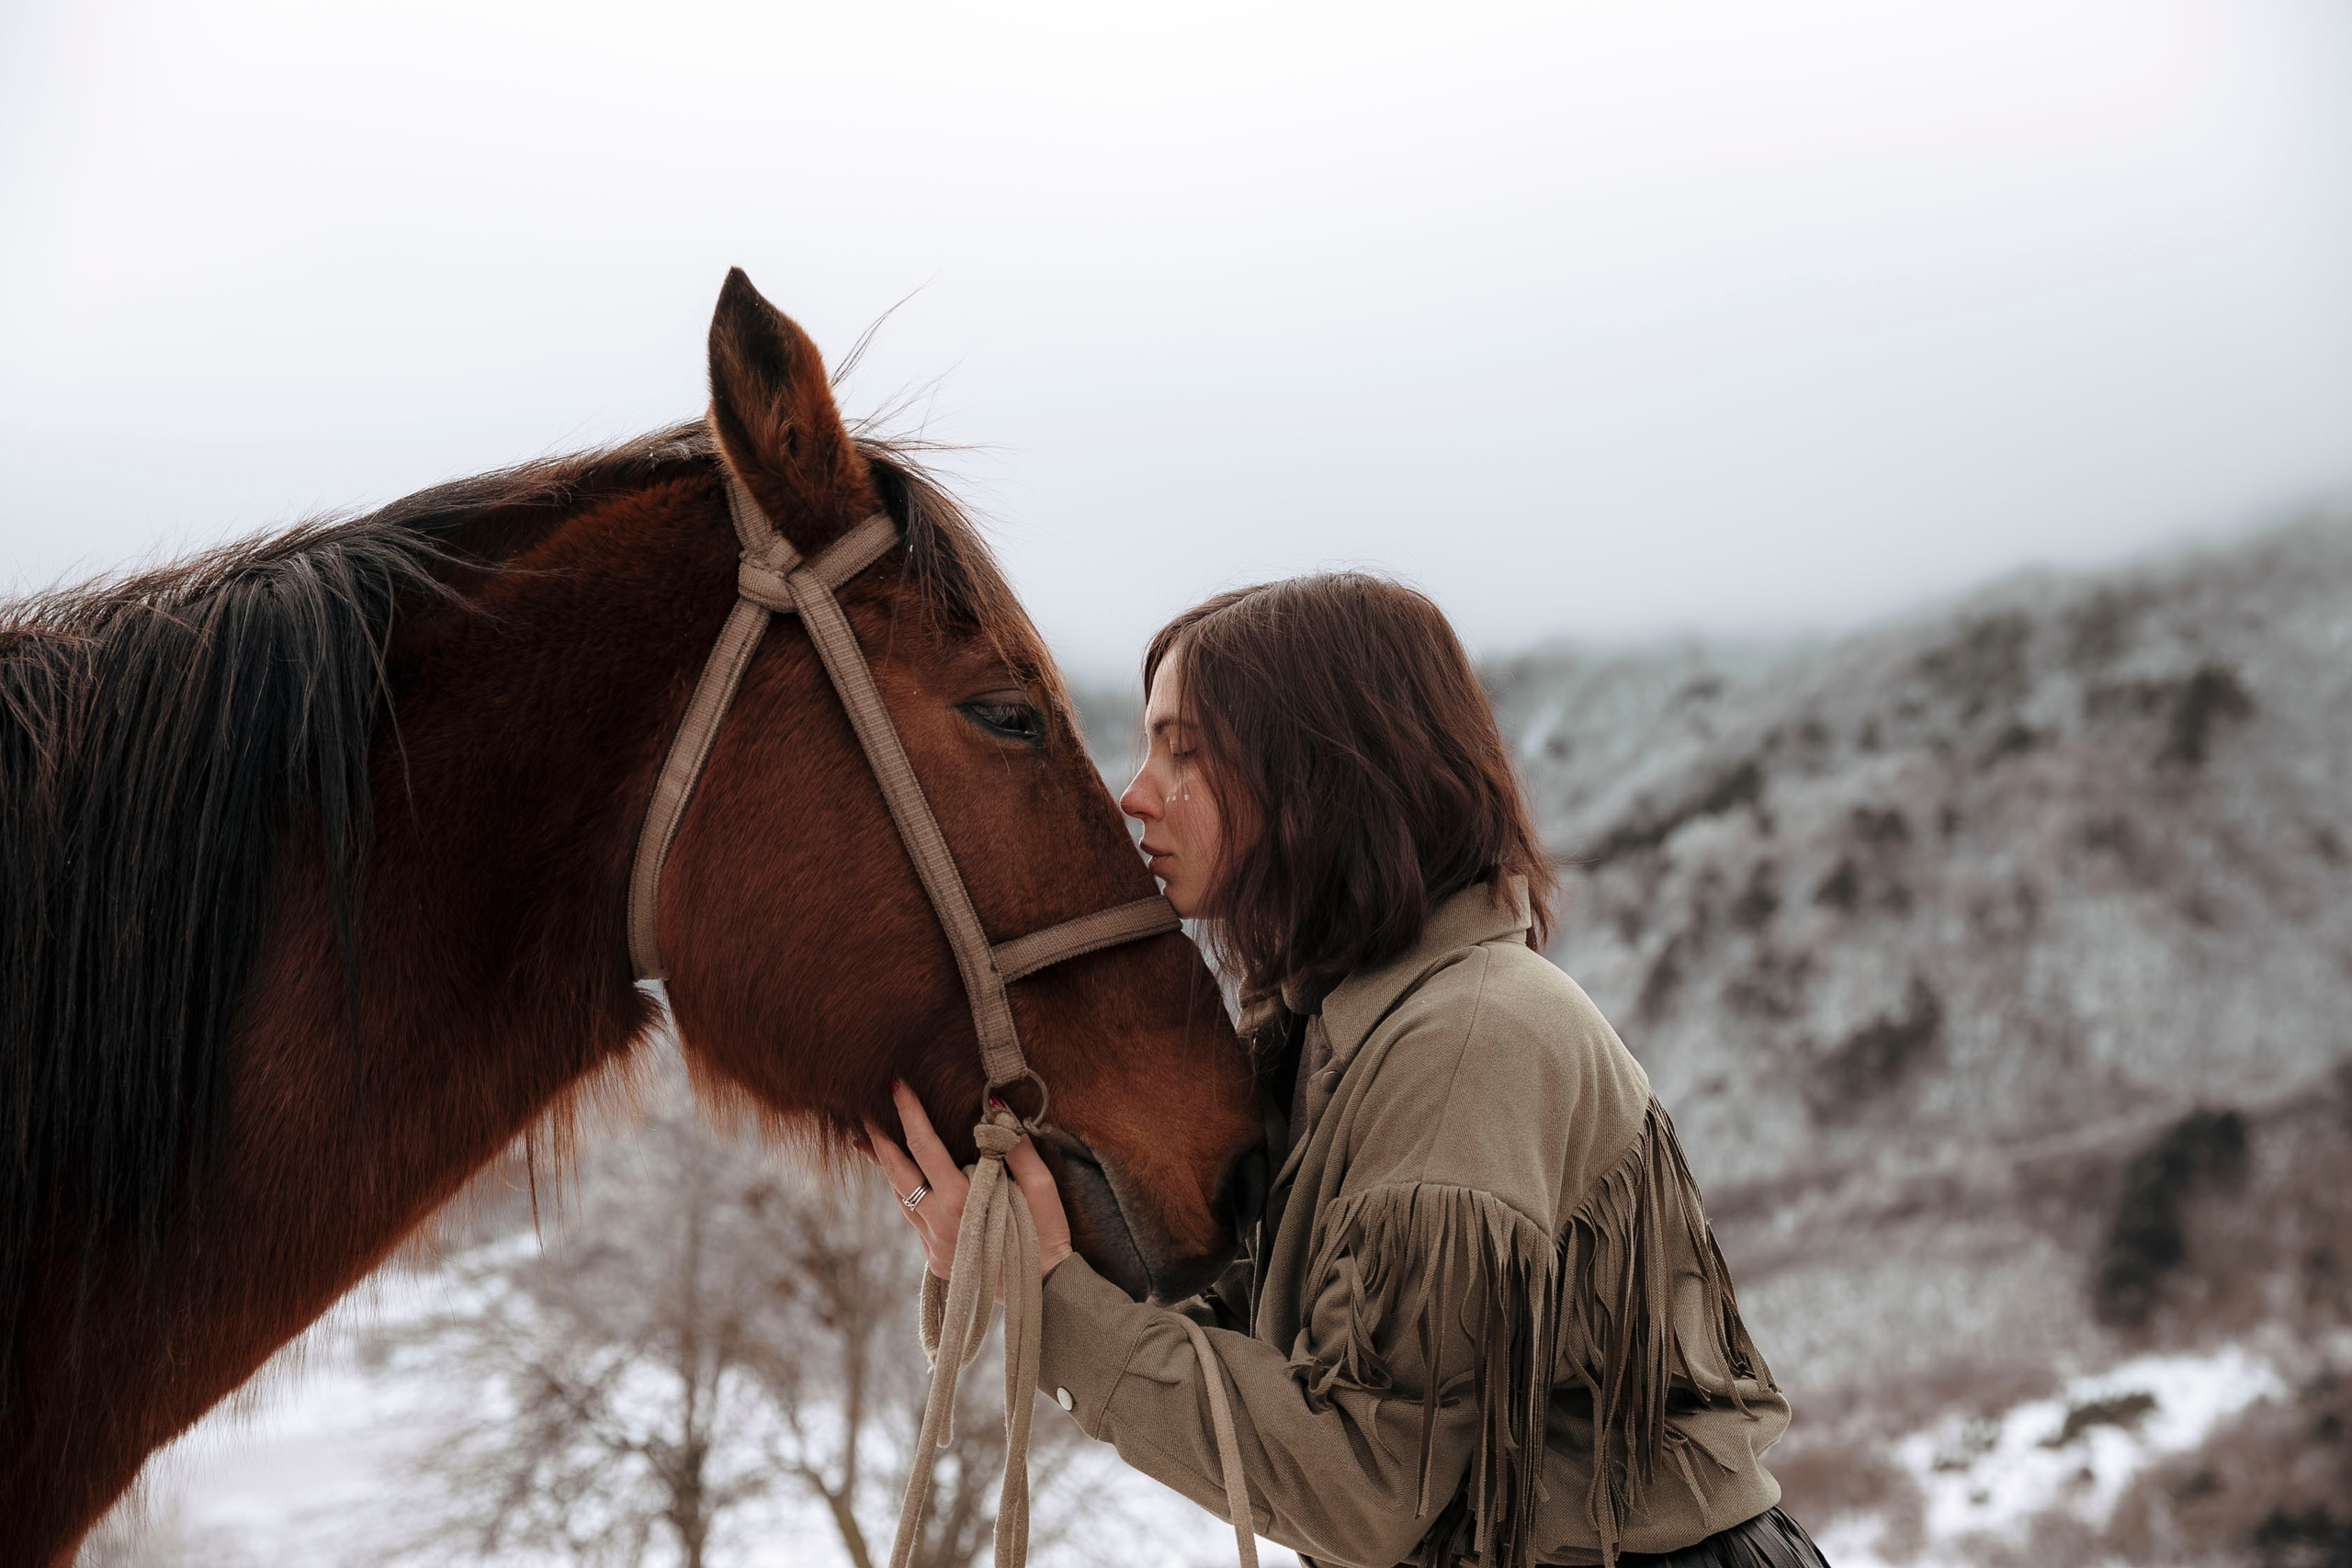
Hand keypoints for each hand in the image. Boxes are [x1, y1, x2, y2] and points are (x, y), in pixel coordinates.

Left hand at [864, 1080, 1072, 1280]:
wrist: (1044, 1294)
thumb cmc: (1046, 1235)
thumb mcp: (1041, 1188)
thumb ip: (1016, 1147)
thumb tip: (996, 1108)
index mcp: (961, 1203)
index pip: (925, 1146)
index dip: (909, 1112)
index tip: (896, 1084)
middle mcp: (938, 1225)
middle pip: (896, 1174)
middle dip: (878, 1139)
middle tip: (861, 1110)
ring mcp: (933, 1246)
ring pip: (900, 1198)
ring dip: (887, 1167)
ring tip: (870, 1140)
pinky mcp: (935, 1261)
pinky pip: (914, 1219)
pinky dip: (907, 1194)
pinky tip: (904, 1179)